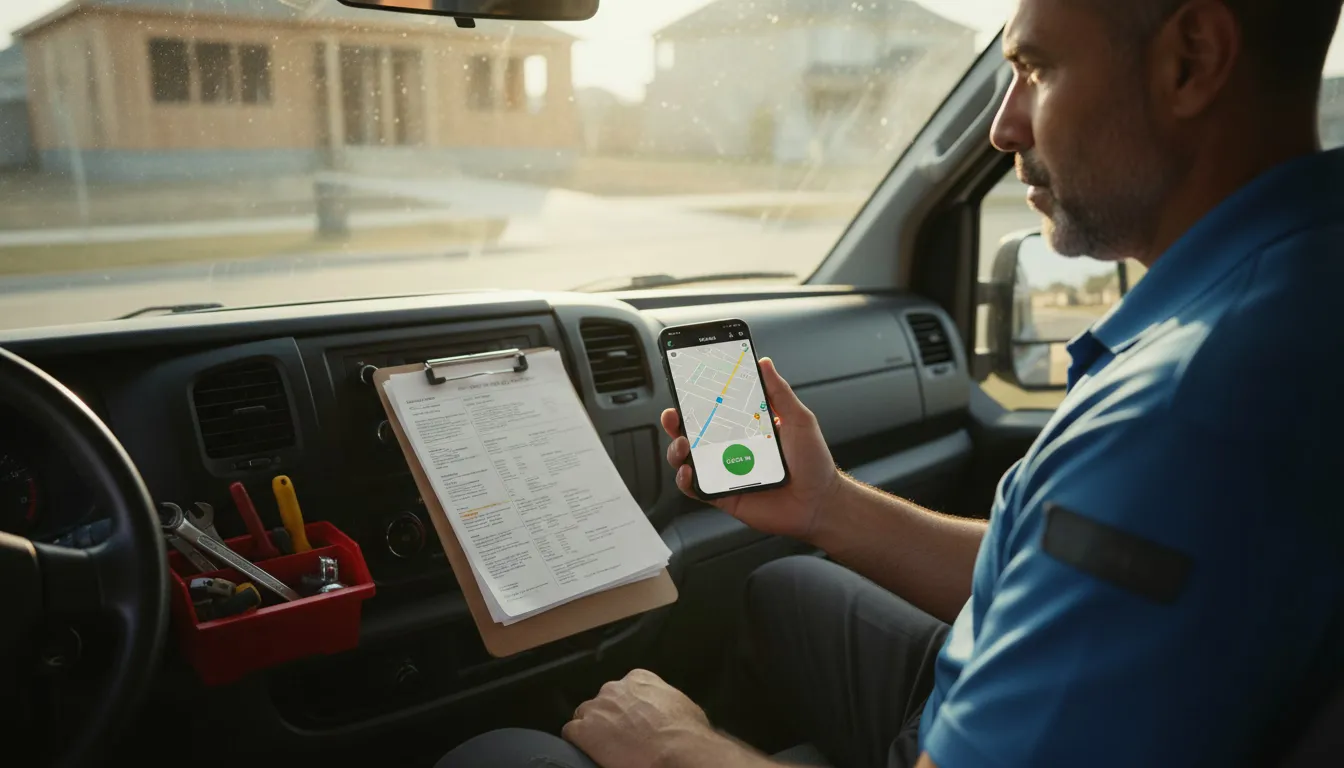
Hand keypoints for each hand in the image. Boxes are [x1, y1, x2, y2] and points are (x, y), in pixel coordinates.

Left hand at [561, 669, 716, 767]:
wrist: (676, 749)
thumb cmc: (686, 732)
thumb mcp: (682, 706)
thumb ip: (666, 701)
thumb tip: (670, 713)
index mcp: (639, 679)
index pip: (622, 691)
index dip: (624, 709)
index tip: (630, 723)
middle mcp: (614, 689)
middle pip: (601, 703)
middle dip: (606, 719)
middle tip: (619, 739)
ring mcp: (596, 708)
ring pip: (583, 717)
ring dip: (591, 731)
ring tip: (604, 749)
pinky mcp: (582, 730)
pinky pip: (571, 733)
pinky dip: (578, 743)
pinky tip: (589, 752)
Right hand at [661, 357, 842, 540]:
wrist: (819, 503)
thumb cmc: (813, 463)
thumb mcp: (799, 419)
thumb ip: (779, 392)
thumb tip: (764, 363)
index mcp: (746, 427)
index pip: (715, 409)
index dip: (696, 399)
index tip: (685, 386)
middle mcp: (731, 448)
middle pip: (693, 432)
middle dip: (676, 421)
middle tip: (674, 414)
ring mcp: (725, 471)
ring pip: (688, 458)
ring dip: (677, 448)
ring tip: (684, 443)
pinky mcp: (723, 494)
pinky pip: (695, 488)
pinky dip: (685, 480)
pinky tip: (688, 470)